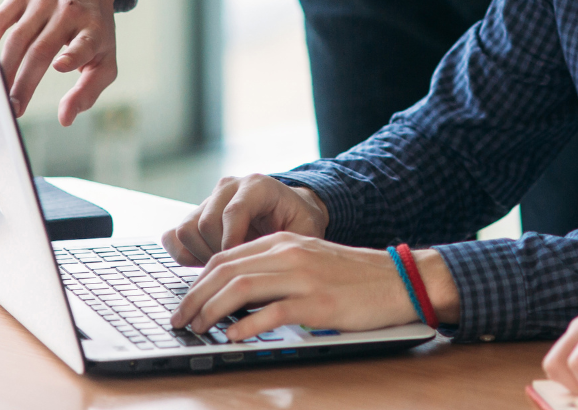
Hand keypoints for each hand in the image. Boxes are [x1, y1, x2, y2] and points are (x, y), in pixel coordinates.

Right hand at [0, 0, 122, 125]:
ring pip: (18, 37)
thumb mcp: (105, 58)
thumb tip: (65, 119)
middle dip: (24, 82)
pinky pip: (0, 18)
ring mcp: (44, 0)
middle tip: (11, 109)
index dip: (73, 55)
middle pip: (41, 50)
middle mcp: (69, 12)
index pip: (84, 43)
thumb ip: (88, 91)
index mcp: (93, 28)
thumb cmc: (94, 28)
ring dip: (4, 68)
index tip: (60, 67)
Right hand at [161, 174, 330, 264]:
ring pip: (186, 230)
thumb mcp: (305, 232)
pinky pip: (173, 235)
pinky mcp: (195, 214)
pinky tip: (206, 264)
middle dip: (219, 255)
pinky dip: (184, 255)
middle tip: (235, 272)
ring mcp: (209, 199)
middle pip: (206, 223)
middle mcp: (229, 188)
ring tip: (225, 268)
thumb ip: (290, 248)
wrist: (291, 209)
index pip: (233, 212)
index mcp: (257, 186)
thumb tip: (270, 279)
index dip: (232, 243)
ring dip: (201, 257)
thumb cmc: (299, 222)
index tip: (240, 266)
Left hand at [168, 233, 426, 341]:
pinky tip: (233, 335)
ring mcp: (303, 277)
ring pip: (241, 287)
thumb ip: (275, 269)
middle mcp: (289, 254)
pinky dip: (246, 325)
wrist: (397, 279)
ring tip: (198, 328)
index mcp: (284, 242)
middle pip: (226, 270)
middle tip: (179, 319)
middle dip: (194, 296)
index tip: (185, 301)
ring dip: (211, 310)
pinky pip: (272, 312)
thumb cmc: (353, 276)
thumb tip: (235, 293)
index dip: (198, 280)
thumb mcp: (309, 261)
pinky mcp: (317, 302)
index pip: (226, 256)